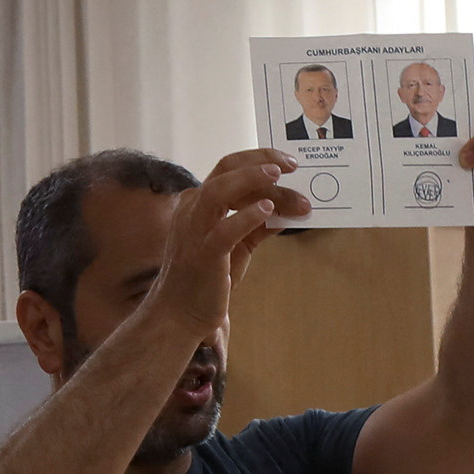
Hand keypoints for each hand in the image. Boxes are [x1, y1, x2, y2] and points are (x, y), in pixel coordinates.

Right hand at [147, 149, 311, 334]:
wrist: (181, 315)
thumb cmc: (208, 279)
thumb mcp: (237, 246)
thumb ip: (258, 226)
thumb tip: (287, 211)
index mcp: (199, 203)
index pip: (228, 168)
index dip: (259, 159)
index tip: (287, 162)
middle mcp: (193, 210)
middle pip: (225, 170)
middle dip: (259, 161)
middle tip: (292, 164)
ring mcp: (195, 231)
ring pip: (218, 191)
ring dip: (250, 180)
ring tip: (278, 177)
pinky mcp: (203, 255)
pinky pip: (224, 229)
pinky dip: (247, 216)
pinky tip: (269, 210)